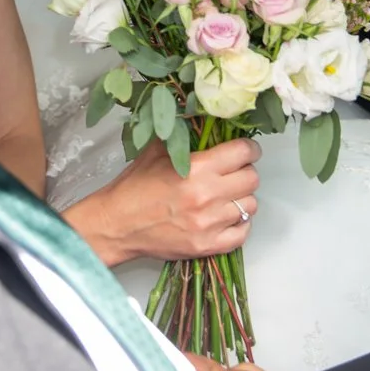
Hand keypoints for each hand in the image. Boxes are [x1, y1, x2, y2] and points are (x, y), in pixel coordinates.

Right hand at [63, 137, 259, 264]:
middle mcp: (207, 196)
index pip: (243, 153)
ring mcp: (209, 224)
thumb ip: (184, 137)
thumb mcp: (156, 152)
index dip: (248, 148)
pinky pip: (242, 233)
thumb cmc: (134, 188)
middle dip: (245, 171)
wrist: (117, 224)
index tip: (245, 150)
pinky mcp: (207, 246)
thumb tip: (207, 124)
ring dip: (240, 198)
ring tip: (225, 196)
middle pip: (252, 179)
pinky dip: (239, 224)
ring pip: (250, 206)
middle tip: (233, 172)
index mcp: (196, 169)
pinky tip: (225, 217)